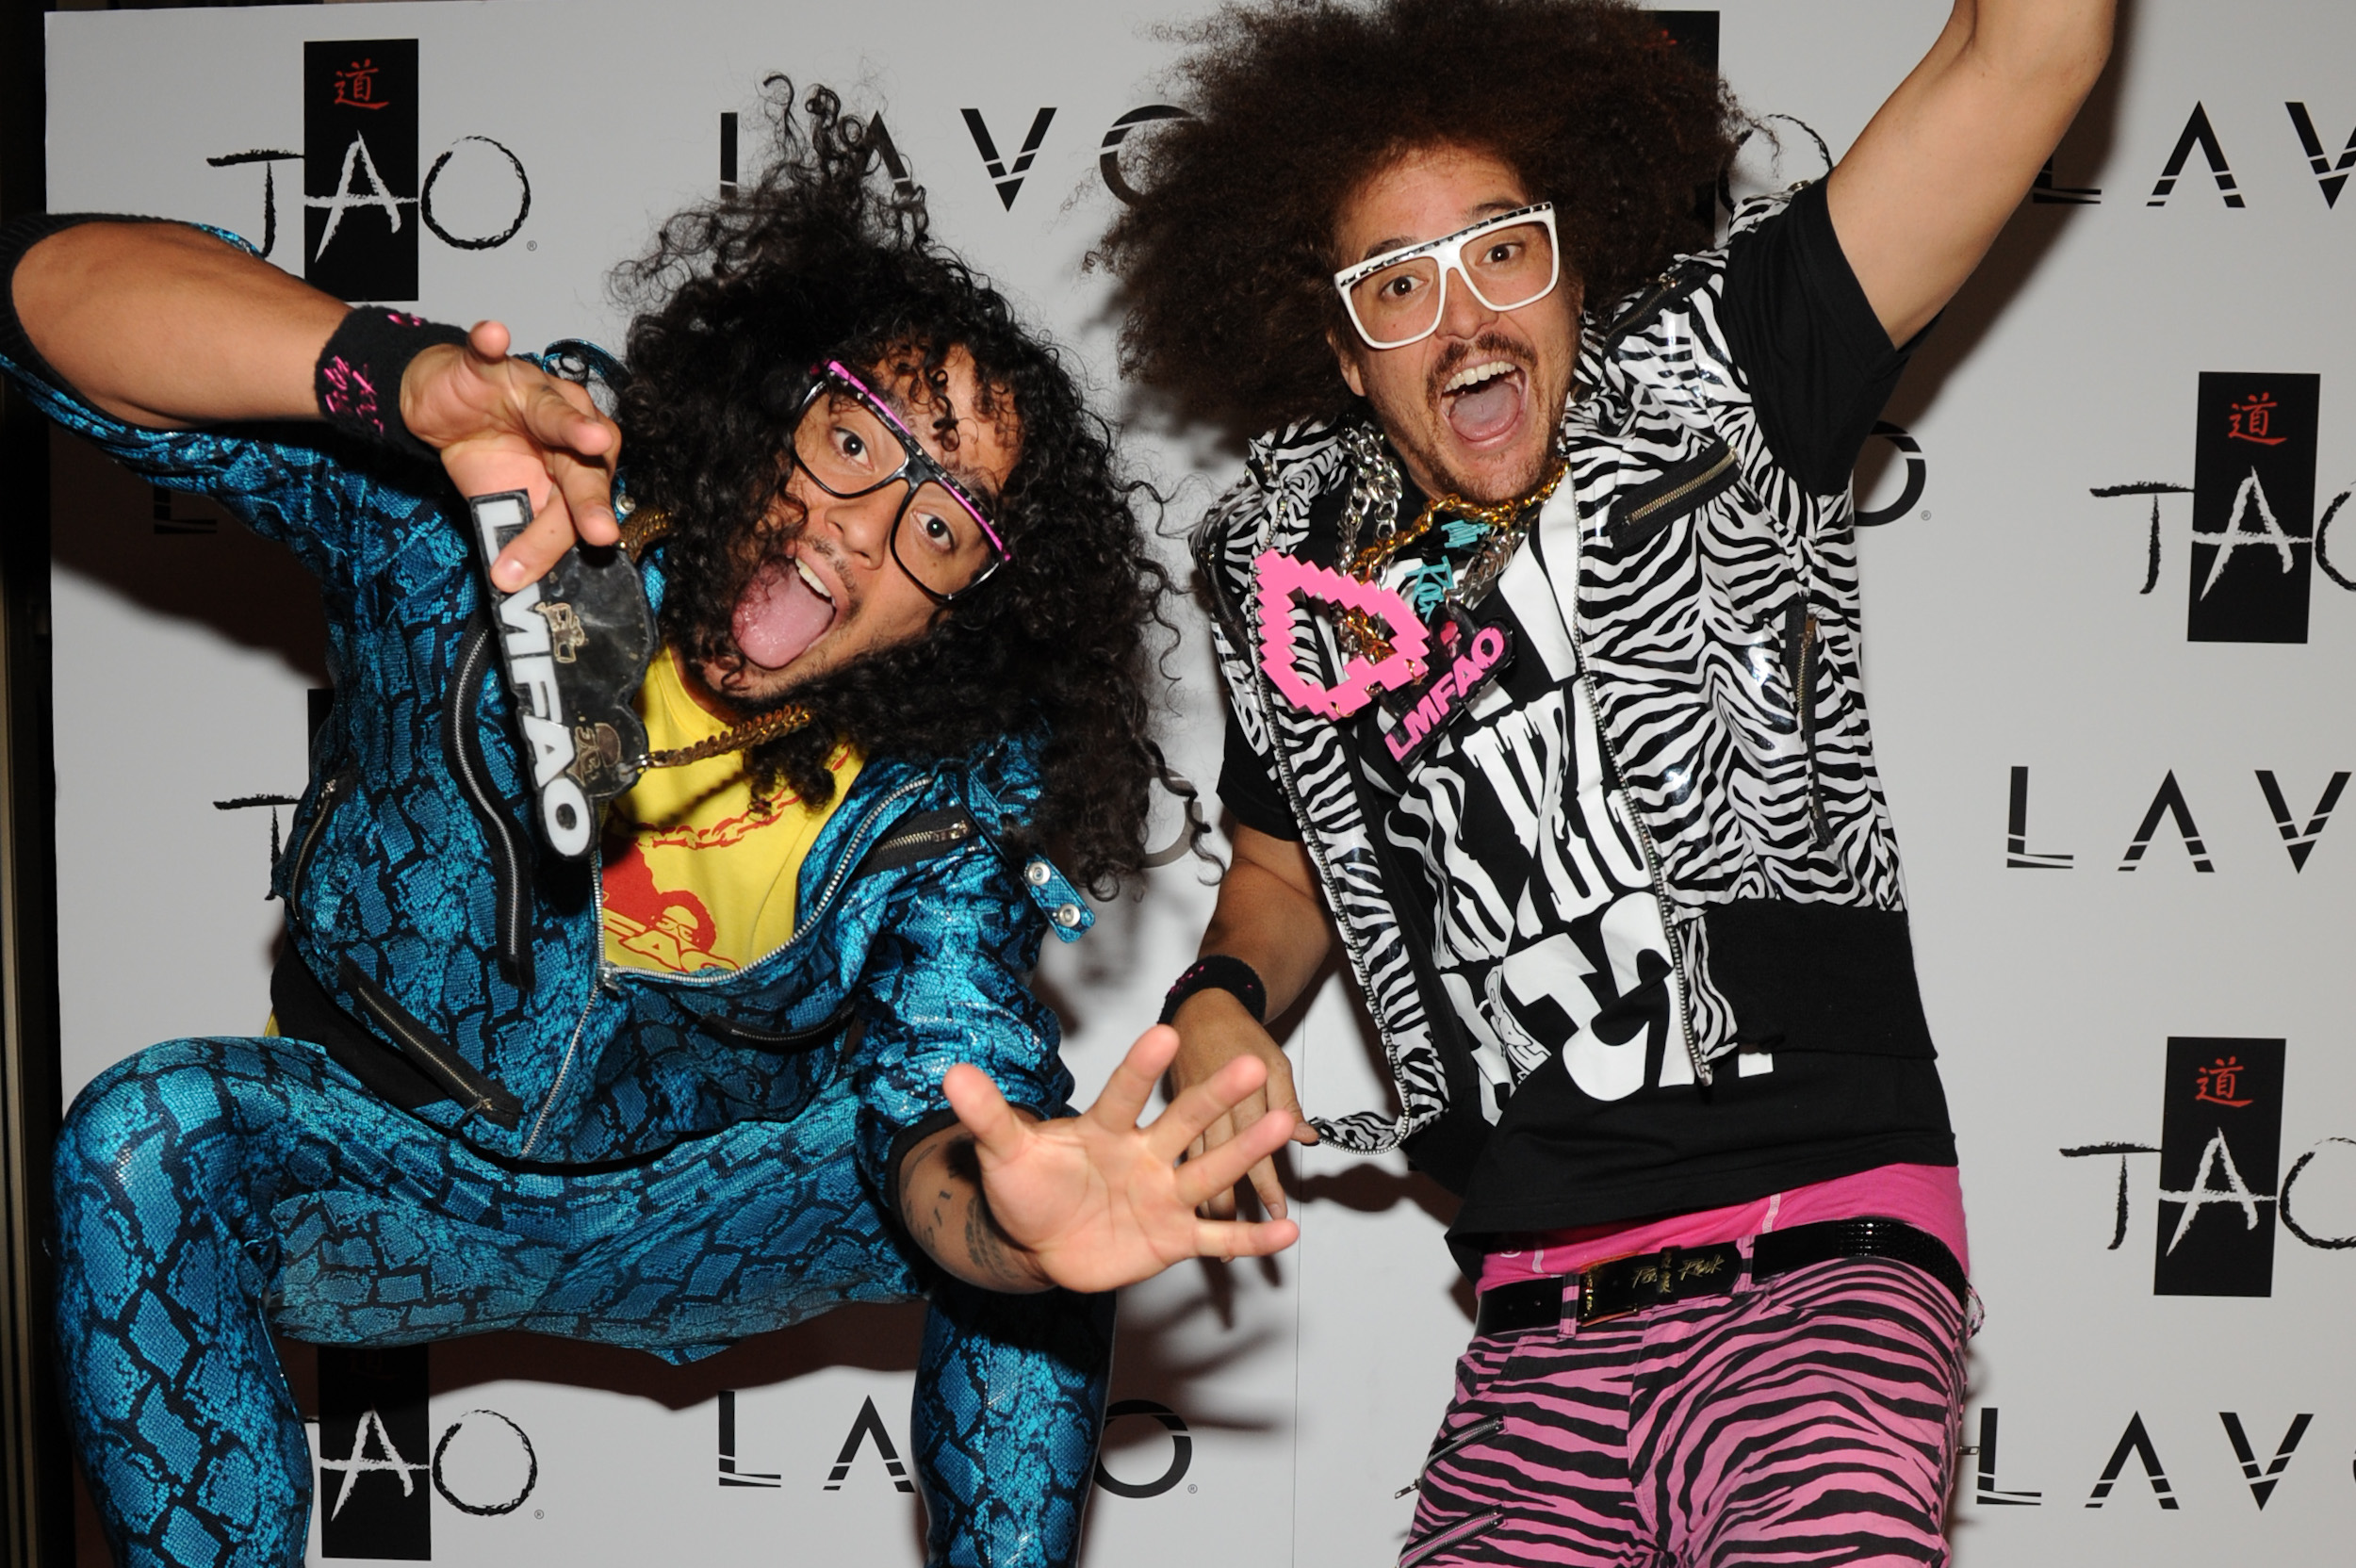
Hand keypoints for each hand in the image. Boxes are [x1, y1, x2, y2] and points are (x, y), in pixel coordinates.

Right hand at [400, 320, 621, 589]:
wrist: (438, 412)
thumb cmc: (486, 455)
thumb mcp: (504, 503)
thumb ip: (523, 535)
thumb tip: (524, 585)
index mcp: (577, 463)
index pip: (583, 503)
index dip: (577, 530)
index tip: (585, 557)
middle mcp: (567, 424)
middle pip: (583, 464)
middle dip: (589, 499)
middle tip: (599, 531)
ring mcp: (530, 391)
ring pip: (555, 408)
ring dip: (572, 422)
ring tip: (591, 437)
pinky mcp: (488, 366)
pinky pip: (489, 352)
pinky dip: (489, 343)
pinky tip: (494, 337)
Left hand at [940, 1024, 1300, 1293]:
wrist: (1039, 1244)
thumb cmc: (1026, 1190)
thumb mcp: (1003, 1154)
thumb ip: (987, 1116)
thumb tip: (951, 1073)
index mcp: (1105, 1129)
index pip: (1124, 1093)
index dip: (1142, 1067)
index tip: (1165, 1032)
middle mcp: (1144, 1155)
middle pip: (1184, 1122)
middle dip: (1216, 1095)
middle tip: (1253, 1062)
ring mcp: (1163, 1195)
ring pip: (1209, 1171)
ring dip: (1245, 1152)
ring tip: (1282, 1125)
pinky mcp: (1173, 1236)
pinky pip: (1216, 1237)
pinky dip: (1250, 1239)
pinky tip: (1287, 1233)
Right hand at [1169, 989, 1317, 1220]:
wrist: (1200, 1008)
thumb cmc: (1237, 1034)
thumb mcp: (1274, 1063)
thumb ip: (1287, 1104)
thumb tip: (1308, 1137)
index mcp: (1239, 1097)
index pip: (1254, 1149)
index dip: (1267, 1184)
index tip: (1277, 1212)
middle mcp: (1208, 1111)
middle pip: (1219, 1163)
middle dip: (1233, 1202)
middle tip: (1243, 1237)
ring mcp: (1182, 1115)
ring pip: (1193, 1166)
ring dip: (1206, 1199)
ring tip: (1214, 1235)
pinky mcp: (1170, 1113)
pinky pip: (1179, 1155)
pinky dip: (1184, 1180)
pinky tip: (1188, 1206)